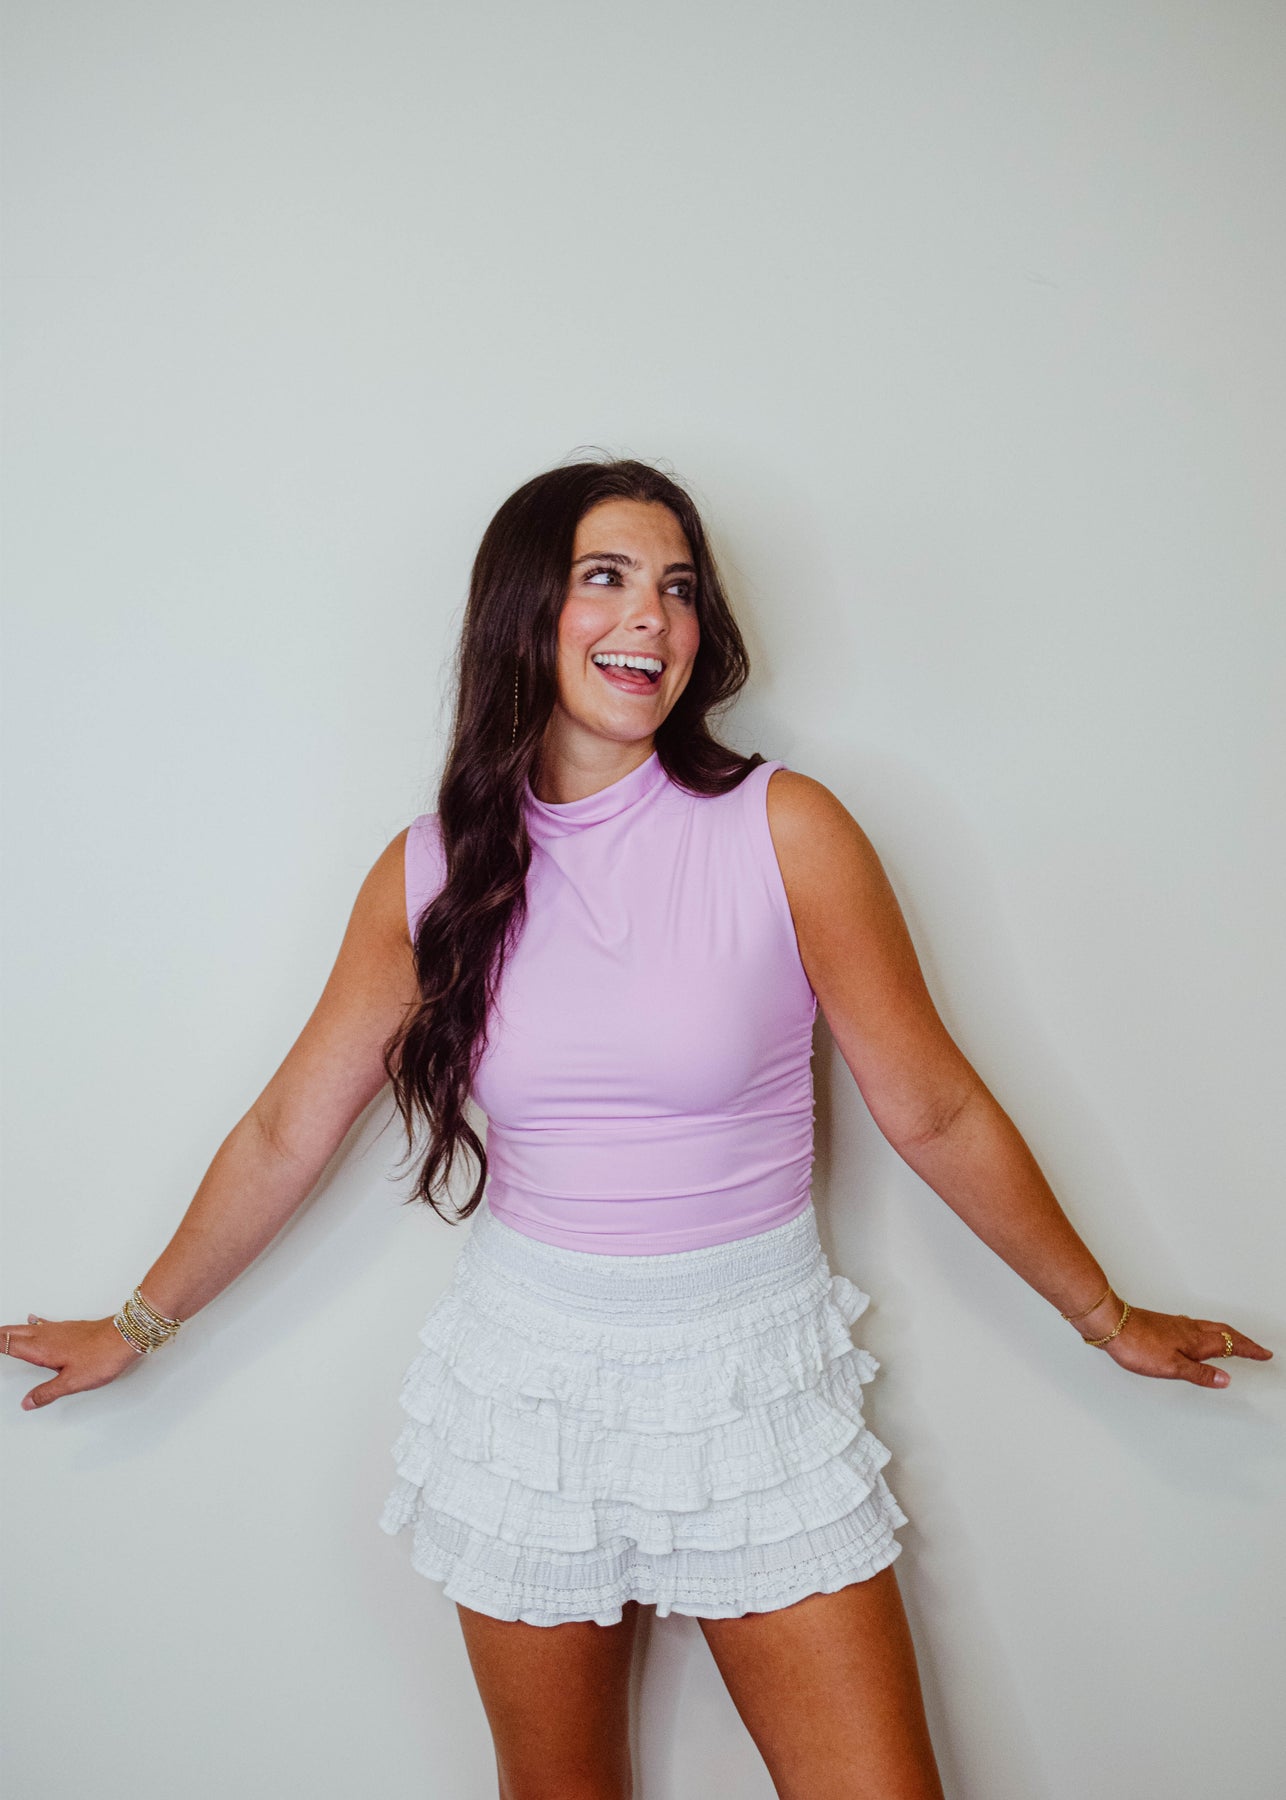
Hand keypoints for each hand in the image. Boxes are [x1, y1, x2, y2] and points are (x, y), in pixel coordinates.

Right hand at [2, 1313, 144, 1408]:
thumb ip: (47, 1393)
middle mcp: (47, 1335)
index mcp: (41, 1349)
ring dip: (11, 1328)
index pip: (8, 1344)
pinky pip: (43, 1323)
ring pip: (27, 1326)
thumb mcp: (71, 1382)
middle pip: (14, 1332)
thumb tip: (28, 1402)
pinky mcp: (70, 1327)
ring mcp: (59, 1329)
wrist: (125, 1336)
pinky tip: (33, 1319)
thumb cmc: (102, 1357)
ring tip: (1, 1332)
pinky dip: (31, 1323)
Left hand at [1087, 1302, 1272, 1387]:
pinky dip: (1208, 1332)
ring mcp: (1176, 1325)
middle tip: (1257, 1348)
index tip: (1264, 1353)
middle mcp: (1189, 1329)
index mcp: (1195, 1340)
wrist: (1111, 1324)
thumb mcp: (1172, 1367)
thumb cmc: (1138, 1346)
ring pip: (1210, 1328)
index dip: (1248, 1350)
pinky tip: (1200, 1336)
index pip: (1229, 1344)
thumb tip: (1225, 1379)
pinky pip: (1196, 1326)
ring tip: (1235, 1342)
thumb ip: (1199, 1374)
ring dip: (1227, 1335)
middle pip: (1223, 1332)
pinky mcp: (1165, 1325)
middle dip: (1242, 1341)